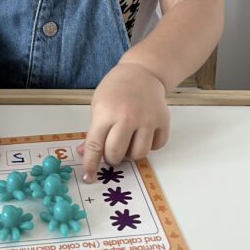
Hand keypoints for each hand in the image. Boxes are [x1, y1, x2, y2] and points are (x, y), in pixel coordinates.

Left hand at [77, 63, 169, 181]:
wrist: (142, 72)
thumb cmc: (116, 88)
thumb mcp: (98, 104)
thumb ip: (93, 130)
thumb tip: (85, 154)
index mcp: (107, 112)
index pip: (96, 145)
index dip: (91, 164)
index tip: (89, 177)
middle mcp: (128, 116)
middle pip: (117, 154)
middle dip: (112, 157)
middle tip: (111, 150)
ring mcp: (147, 119)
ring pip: (138, 155)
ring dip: (130, 154)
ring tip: (128, 141)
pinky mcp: (163, 120)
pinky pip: (156, 147)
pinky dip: (148, 145)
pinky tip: (143, 133)